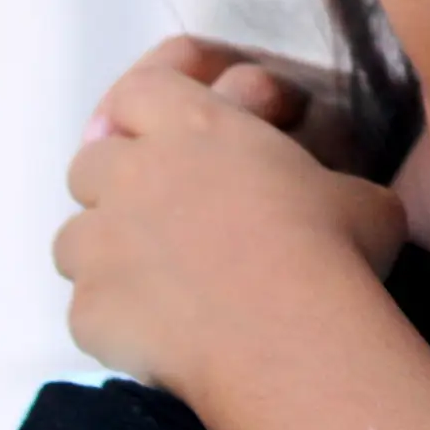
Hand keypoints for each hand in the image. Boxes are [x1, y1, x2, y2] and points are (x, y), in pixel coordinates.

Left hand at [55, 58, 406, 398]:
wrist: (290, 338)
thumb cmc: (333, 248)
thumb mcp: (357, 196)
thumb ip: (324, 185)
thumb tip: (338, 205)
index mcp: (197, 128)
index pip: (141, 91)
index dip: (144, 110)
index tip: (163, 135)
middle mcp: (135, 174)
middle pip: (91, 161)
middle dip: (115, 184)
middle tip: (161, 215)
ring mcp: (102, 243)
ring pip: (73, 236)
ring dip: (105, 251)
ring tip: (152, 283)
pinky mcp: (89, 309)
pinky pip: (86, 309)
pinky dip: (114, 319)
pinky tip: (157, 338)